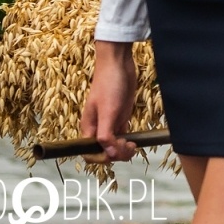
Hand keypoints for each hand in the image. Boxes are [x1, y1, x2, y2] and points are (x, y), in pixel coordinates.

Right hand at [80, 41, 137, 162]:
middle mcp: (97, 128)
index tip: (115, 153)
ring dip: (122, 150)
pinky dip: (126, 141)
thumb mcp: (107, 111)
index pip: (89, 153)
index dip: (101, 158)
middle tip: (130, 147)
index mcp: (88, 128)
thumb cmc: (109, 85)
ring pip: (113, 145)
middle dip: (115, 154)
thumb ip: (105, 134)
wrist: (118, 64)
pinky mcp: (120, 117)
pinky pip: (121, 135)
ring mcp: (109, 122)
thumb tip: (108, 154)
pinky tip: (134, 141)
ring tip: (133, 146)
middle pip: (103, 151)